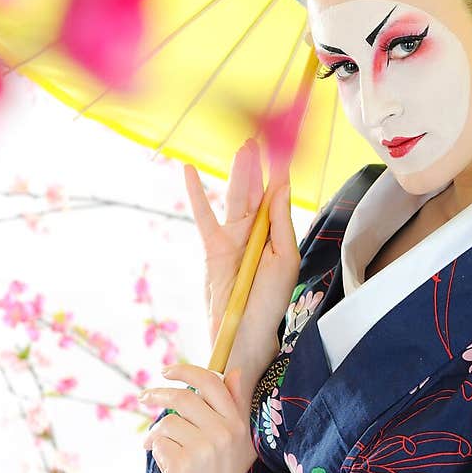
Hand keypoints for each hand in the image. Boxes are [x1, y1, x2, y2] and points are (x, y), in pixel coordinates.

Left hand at [139, 362, 252, 472]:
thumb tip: (236, 371)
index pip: (211, 382)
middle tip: (143, 397)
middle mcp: (224, 432)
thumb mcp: (240, 442)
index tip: (167, 371)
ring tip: (158, 446)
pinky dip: (156, 451)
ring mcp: (203, 449)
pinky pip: (158, 443)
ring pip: (167, 422)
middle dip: (157, 394)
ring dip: (156, 433)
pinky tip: (166, 464)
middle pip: (183, 397)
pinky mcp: (183, 464)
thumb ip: (236, 405)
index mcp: (238, 423)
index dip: (185, 371)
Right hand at [183, 137, 299, 382]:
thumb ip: (281, 221)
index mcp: (273, 234)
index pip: (275, 196)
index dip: (277, 172)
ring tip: (243, 147)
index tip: (282, 146)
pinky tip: (186, 169)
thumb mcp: (285, 259)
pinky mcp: (212, 248)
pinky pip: (202, 216)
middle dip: (256, 165)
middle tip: (258, 138)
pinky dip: (194, 193)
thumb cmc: (270, 302)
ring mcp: (231, 238)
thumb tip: (281, 184)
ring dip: (237, 172)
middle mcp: (252, 233)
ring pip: (234, 197)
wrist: (248, 334)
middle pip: (253, 191)